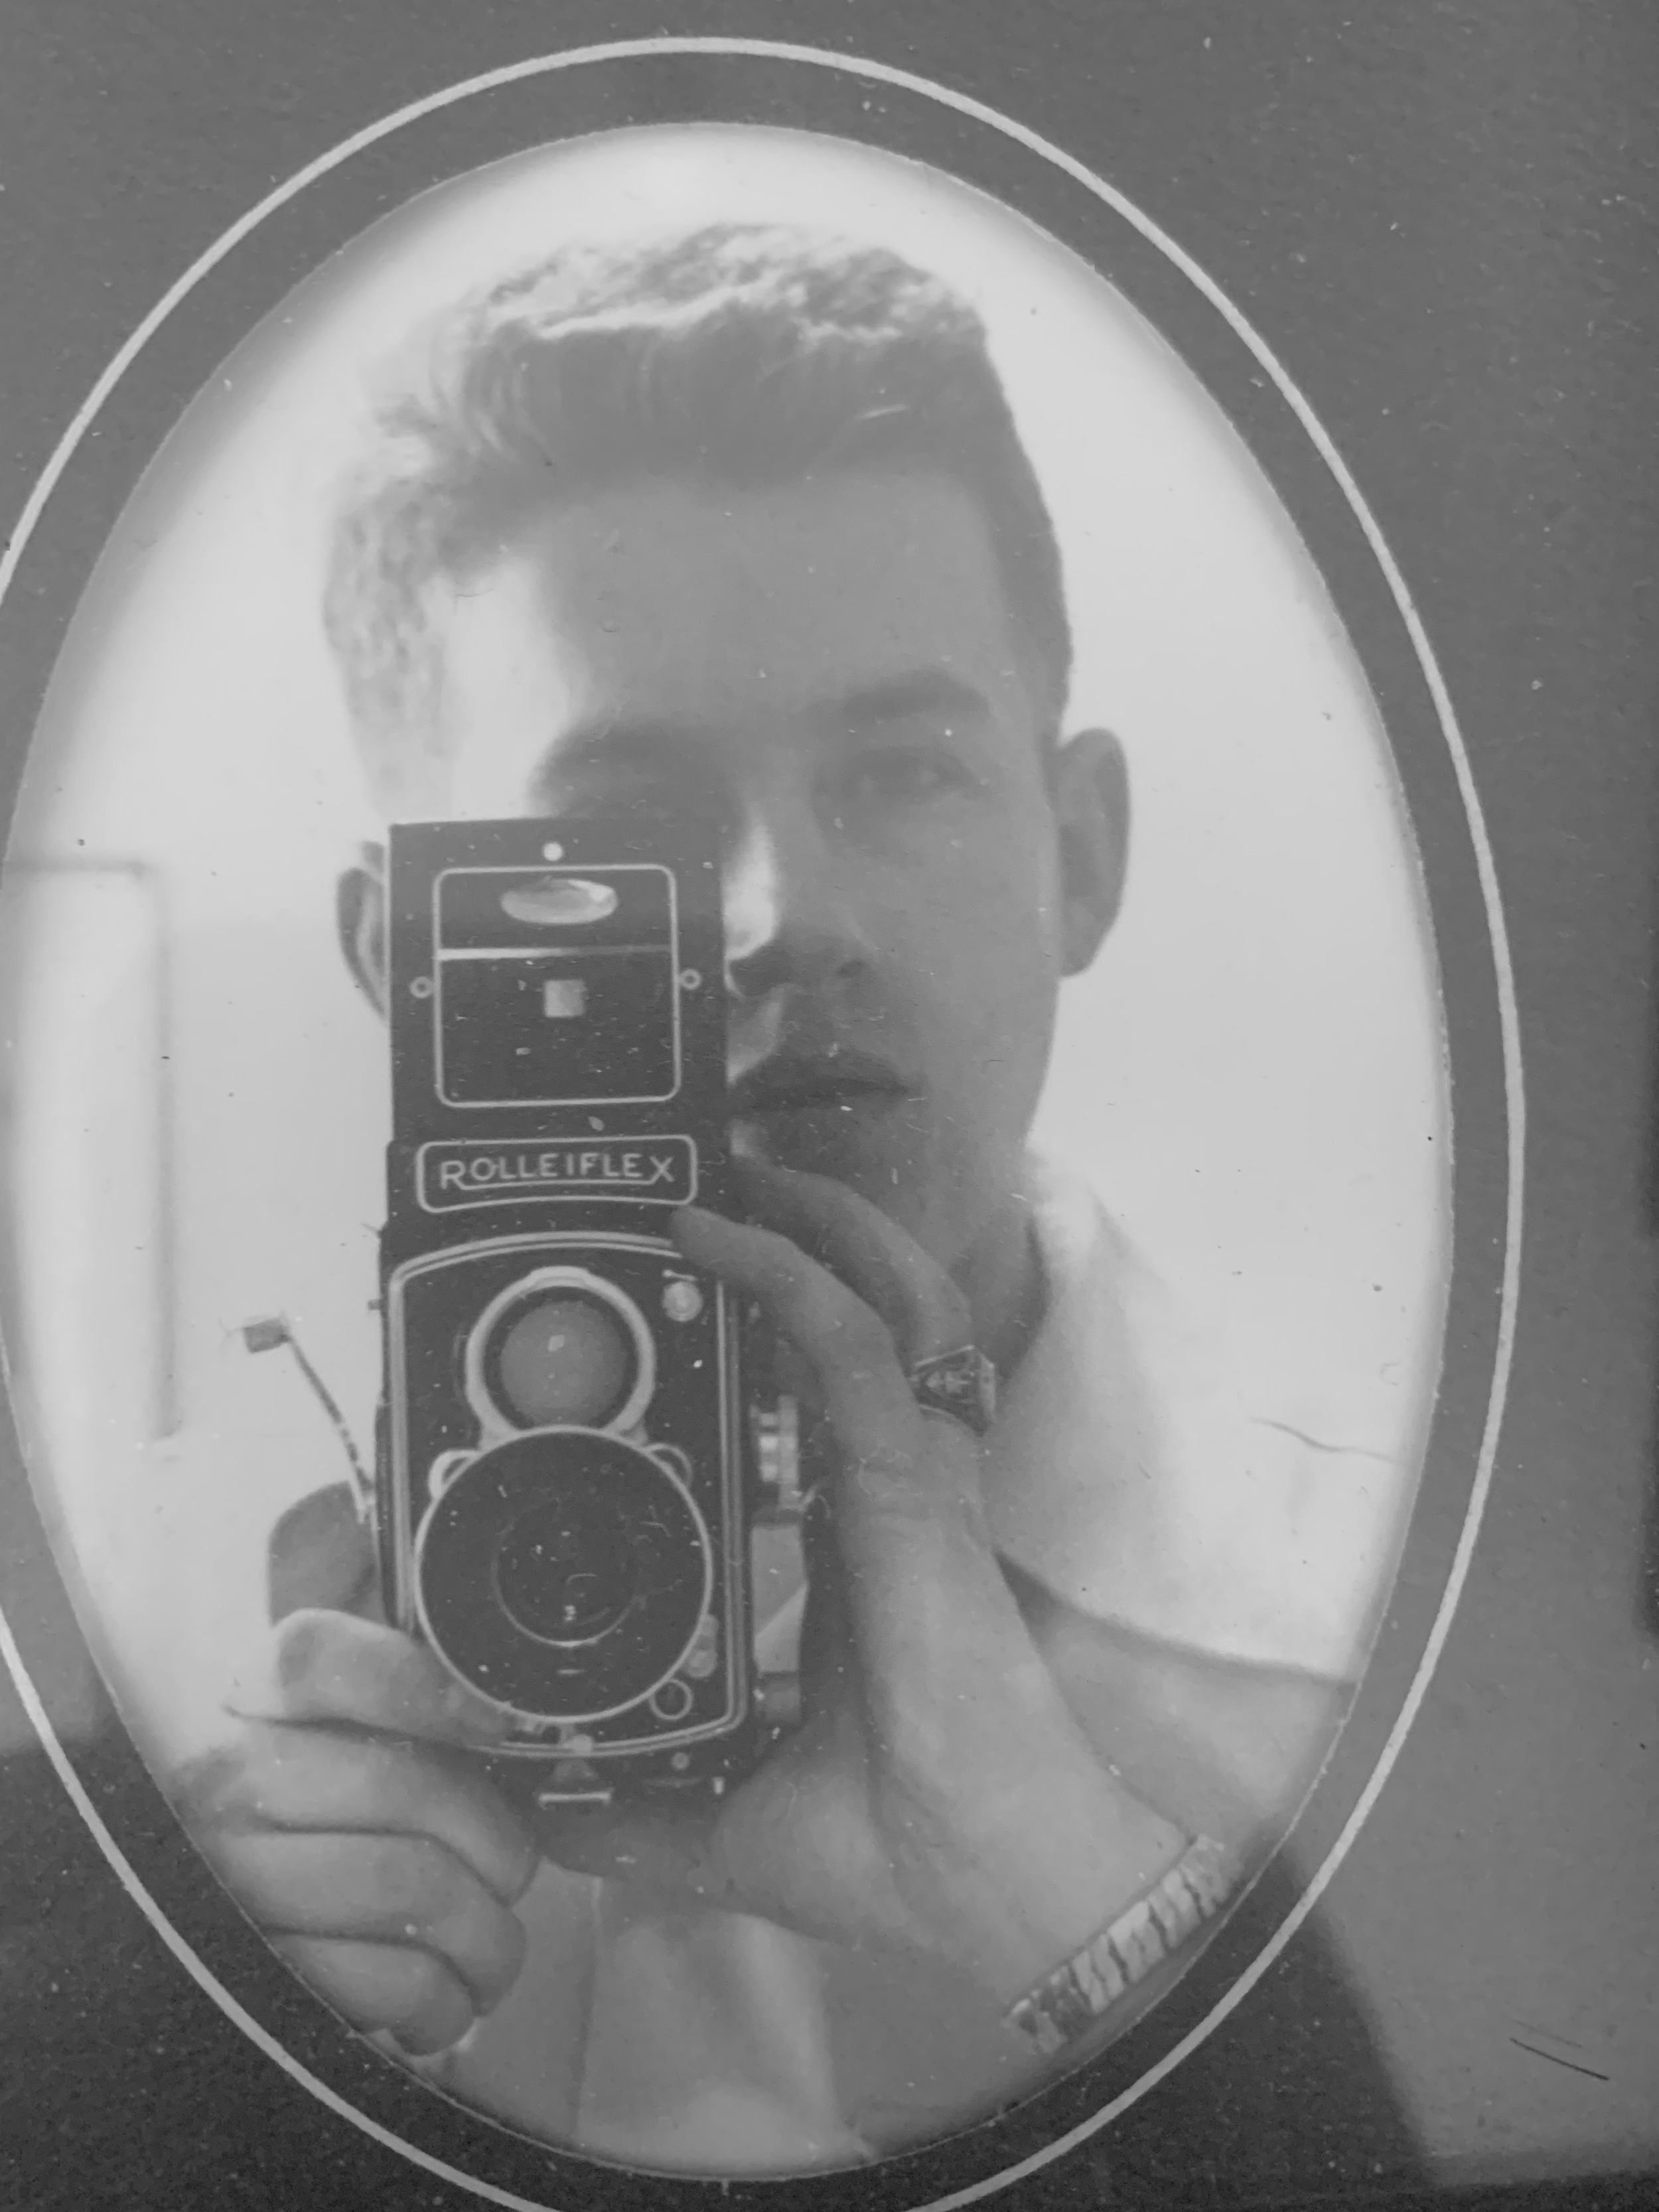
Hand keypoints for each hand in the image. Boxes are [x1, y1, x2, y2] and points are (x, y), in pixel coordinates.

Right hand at [173, 1571, 538, 2055]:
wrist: (203, 1951)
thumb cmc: (310, 1838)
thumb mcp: (334, 1753)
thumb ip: (404, 1726)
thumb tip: (512, 1734)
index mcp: (252, 1709)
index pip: (316, 1662)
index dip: (416, 1685)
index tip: (495, 1724)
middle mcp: (226, 1783)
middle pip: (405, 1785)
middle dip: (497, 1845)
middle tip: (514, 1879)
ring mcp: (229, 1881)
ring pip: (410, 1887)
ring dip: (485, 1937)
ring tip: (494, 1953)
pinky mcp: (253, 1977)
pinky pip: (385, 1982)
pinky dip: (442, 2003)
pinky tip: (445, 2004)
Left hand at [534, 1161, 1186, 2007]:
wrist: (978, 1877)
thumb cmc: (890, 1844)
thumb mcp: (722, 1813)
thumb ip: (632, 1805)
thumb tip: (535, 1808)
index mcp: (856, 1549)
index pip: (817, 1407)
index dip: (765, 1342)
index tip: (688, 1304)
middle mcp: (889, 1491)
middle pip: (865, 1322)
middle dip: (803, 1243)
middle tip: (712, 1194)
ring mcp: (913, 1474)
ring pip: (882, 1300)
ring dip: (812, 1226)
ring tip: (736, 1174)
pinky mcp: (916, 1477)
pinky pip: (855, 1344)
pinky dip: (793, 1276)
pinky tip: (723, 1236)